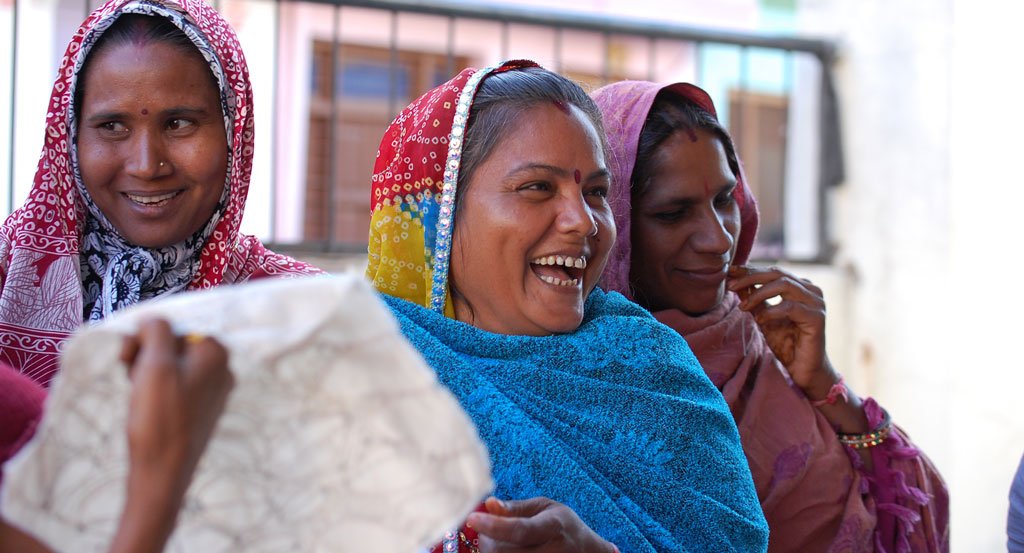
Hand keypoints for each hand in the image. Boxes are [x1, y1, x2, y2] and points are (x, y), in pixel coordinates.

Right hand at [110, 318, 232, 552]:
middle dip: (147, 356)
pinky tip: (146, 408)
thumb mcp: (155, 364)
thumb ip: (157, 331)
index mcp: (217, 353)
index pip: (175, 328)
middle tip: (131, 376)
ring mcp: (213, 392)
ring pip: (172, 367)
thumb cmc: (160, 417)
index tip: (129, 359)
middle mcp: (222, 370)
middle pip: (174, 346)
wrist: (162, 473)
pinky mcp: (201, 411)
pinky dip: (156, 392)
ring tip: (137, 395)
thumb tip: (154, 319)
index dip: (146, 340)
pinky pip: (175, 388)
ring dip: (148, 374)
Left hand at [467, 496, 617, 552]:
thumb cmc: (563, 526)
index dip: (493, 525)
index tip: (472, 518)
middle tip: (486, 530)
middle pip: (505, 552)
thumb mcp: (544, 508)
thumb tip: (488, 504)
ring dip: (491, 551)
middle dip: (487, 540)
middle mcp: (554, 551)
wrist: (588, 552)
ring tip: (497, 541)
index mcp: (554, 526)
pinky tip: (506, 550)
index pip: (520, 530)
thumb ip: (515, 508)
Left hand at [727, 265, 836, 396]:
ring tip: (744, 306)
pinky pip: (790, 307)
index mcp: (800, 287)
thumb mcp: (764, 317)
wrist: (803, 369)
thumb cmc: (786, 344)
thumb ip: (754, 300)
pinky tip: (760, 320)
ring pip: (784, 285)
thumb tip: (736, 282)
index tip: (730, 271)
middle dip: (751, 277)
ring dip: (759, 294)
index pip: (773, 272)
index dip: (750, 270)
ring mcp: (816, 302)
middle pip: (778, 274)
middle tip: (731, 285)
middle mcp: (811, 290)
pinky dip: (771, 311)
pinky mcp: (817, 317)